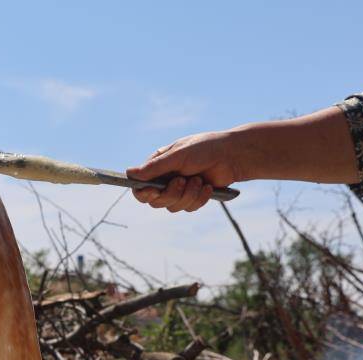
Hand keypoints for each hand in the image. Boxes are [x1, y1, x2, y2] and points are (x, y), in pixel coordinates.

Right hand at [126, 130, 243, 212]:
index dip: (144, 193)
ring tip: (199, 180)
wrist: (233, 156)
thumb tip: (129, 174)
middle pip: (155, 201)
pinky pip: (189, 208)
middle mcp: (165, 180)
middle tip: (183, 181)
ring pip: (172, 207)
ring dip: (187, 195)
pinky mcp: (193, 198)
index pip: (141, 186)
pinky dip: (199, 198)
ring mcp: (179, 190)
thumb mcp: (178, 155)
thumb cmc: (204, 148)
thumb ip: (155, 167)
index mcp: (157, 166)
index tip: (153, 191)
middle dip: (171, 194)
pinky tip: (207, 187)